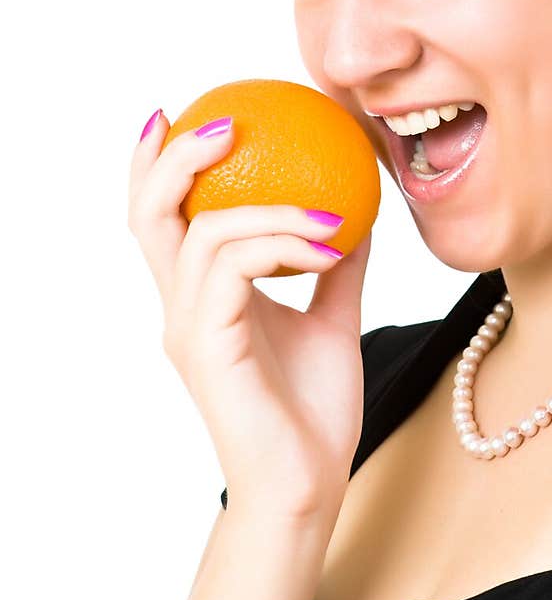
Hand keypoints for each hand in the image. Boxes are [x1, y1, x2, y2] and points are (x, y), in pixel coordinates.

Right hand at [128, 111, 372, 520]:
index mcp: (203, 297)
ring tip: (329, 214)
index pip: (164, 219)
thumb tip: (354, 206)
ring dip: (271, 210)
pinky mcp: (209, 348)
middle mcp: (183, 307)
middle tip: (224, 122)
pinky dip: (281, 246)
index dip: (159, 164)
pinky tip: (329, 247)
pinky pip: (233, 270)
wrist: (309, 486)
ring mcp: (190, 328)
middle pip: (149, 214)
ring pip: (202, 233)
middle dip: (174, 157)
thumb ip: (333, 263)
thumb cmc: (312, 410)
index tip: (187, 114)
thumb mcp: (331, 317)